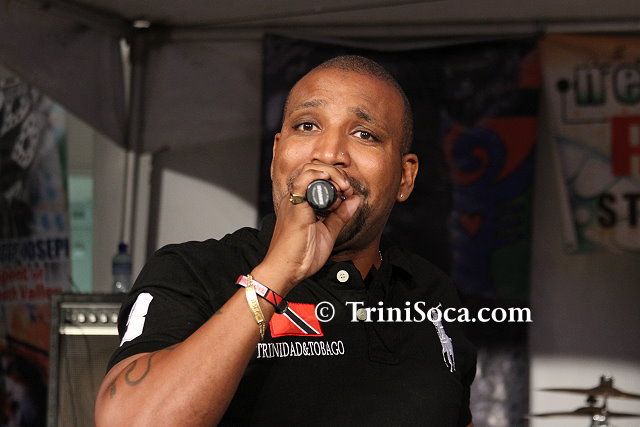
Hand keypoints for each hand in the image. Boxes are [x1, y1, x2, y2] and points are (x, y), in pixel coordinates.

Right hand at [253, 164, 361, 294]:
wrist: (286, 271)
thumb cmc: (300, 256)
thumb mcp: (328, 232)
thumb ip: (340, 216)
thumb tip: (355, 200)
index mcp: (301, 204)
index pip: (317, 178)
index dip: (336, 180)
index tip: (349, 193)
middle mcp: (295, 199)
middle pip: (314, 169)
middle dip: (336, 173)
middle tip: (348, 188)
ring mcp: (294, 202)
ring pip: (310, 170)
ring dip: (331, 173)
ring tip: (343, 187)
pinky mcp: (295, 208)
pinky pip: (304, 181)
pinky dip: (318, 175)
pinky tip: (330, 180)